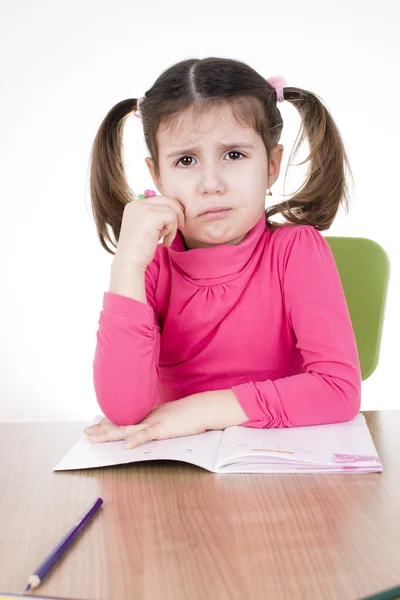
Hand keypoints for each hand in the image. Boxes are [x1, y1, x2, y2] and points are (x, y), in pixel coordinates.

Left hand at [84, 394, 209, 449]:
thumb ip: (159, 422)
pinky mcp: (164, 428)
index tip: (96, 424)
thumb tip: (151, 429)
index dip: (109, 421)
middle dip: (102, 428)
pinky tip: (126, 446)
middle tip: (86, 433)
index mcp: (149, 414)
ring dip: (110, 434)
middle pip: (120, 422)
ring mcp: (154, 422)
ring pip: (128, 428)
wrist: (204, 407)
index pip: (125, 417)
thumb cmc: (190, 413)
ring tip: (95, 438)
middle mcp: (148, 416)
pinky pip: (148, 435)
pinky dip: (136, 440)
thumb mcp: (171, 417)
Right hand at [115, 194, 185, 269]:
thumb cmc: (139, 250)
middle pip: (168, 200)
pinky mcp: (151, 216)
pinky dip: (172, 231)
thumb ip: (156, 216)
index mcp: (134, 204)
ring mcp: (143, 208)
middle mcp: (137, 203)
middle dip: (177, 215)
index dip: (170, 213)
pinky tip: (165, 242)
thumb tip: (177, 208)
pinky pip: (172, 217)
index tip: (168, 229)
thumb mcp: (147, 228)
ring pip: (172, 208)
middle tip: (175, 231)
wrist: (129, 263)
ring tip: (167, 238)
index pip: (160, 200)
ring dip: (174, 225)